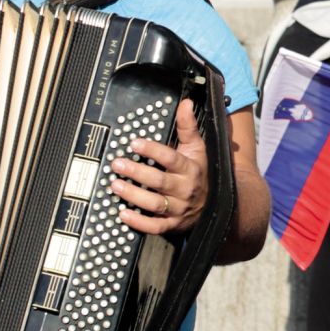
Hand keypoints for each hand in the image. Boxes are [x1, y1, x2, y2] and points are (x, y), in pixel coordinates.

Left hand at [112, 99, 209, 235]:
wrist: (214, 204)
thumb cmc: (199, 173)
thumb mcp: (197, 148)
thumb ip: (188, 126)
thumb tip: (186, 103)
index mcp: (189, 168)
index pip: (171, 158)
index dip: (152, 150)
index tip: (134, 143)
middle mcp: (184, 189)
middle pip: (159, 181)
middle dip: (136, 172)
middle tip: (117, 164)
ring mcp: (178, 208)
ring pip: (155, 203)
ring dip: (133, 195)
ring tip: (115, 185)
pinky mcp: (172, 224)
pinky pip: (155, 226)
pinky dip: (139, 222)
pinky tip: (123, 213)